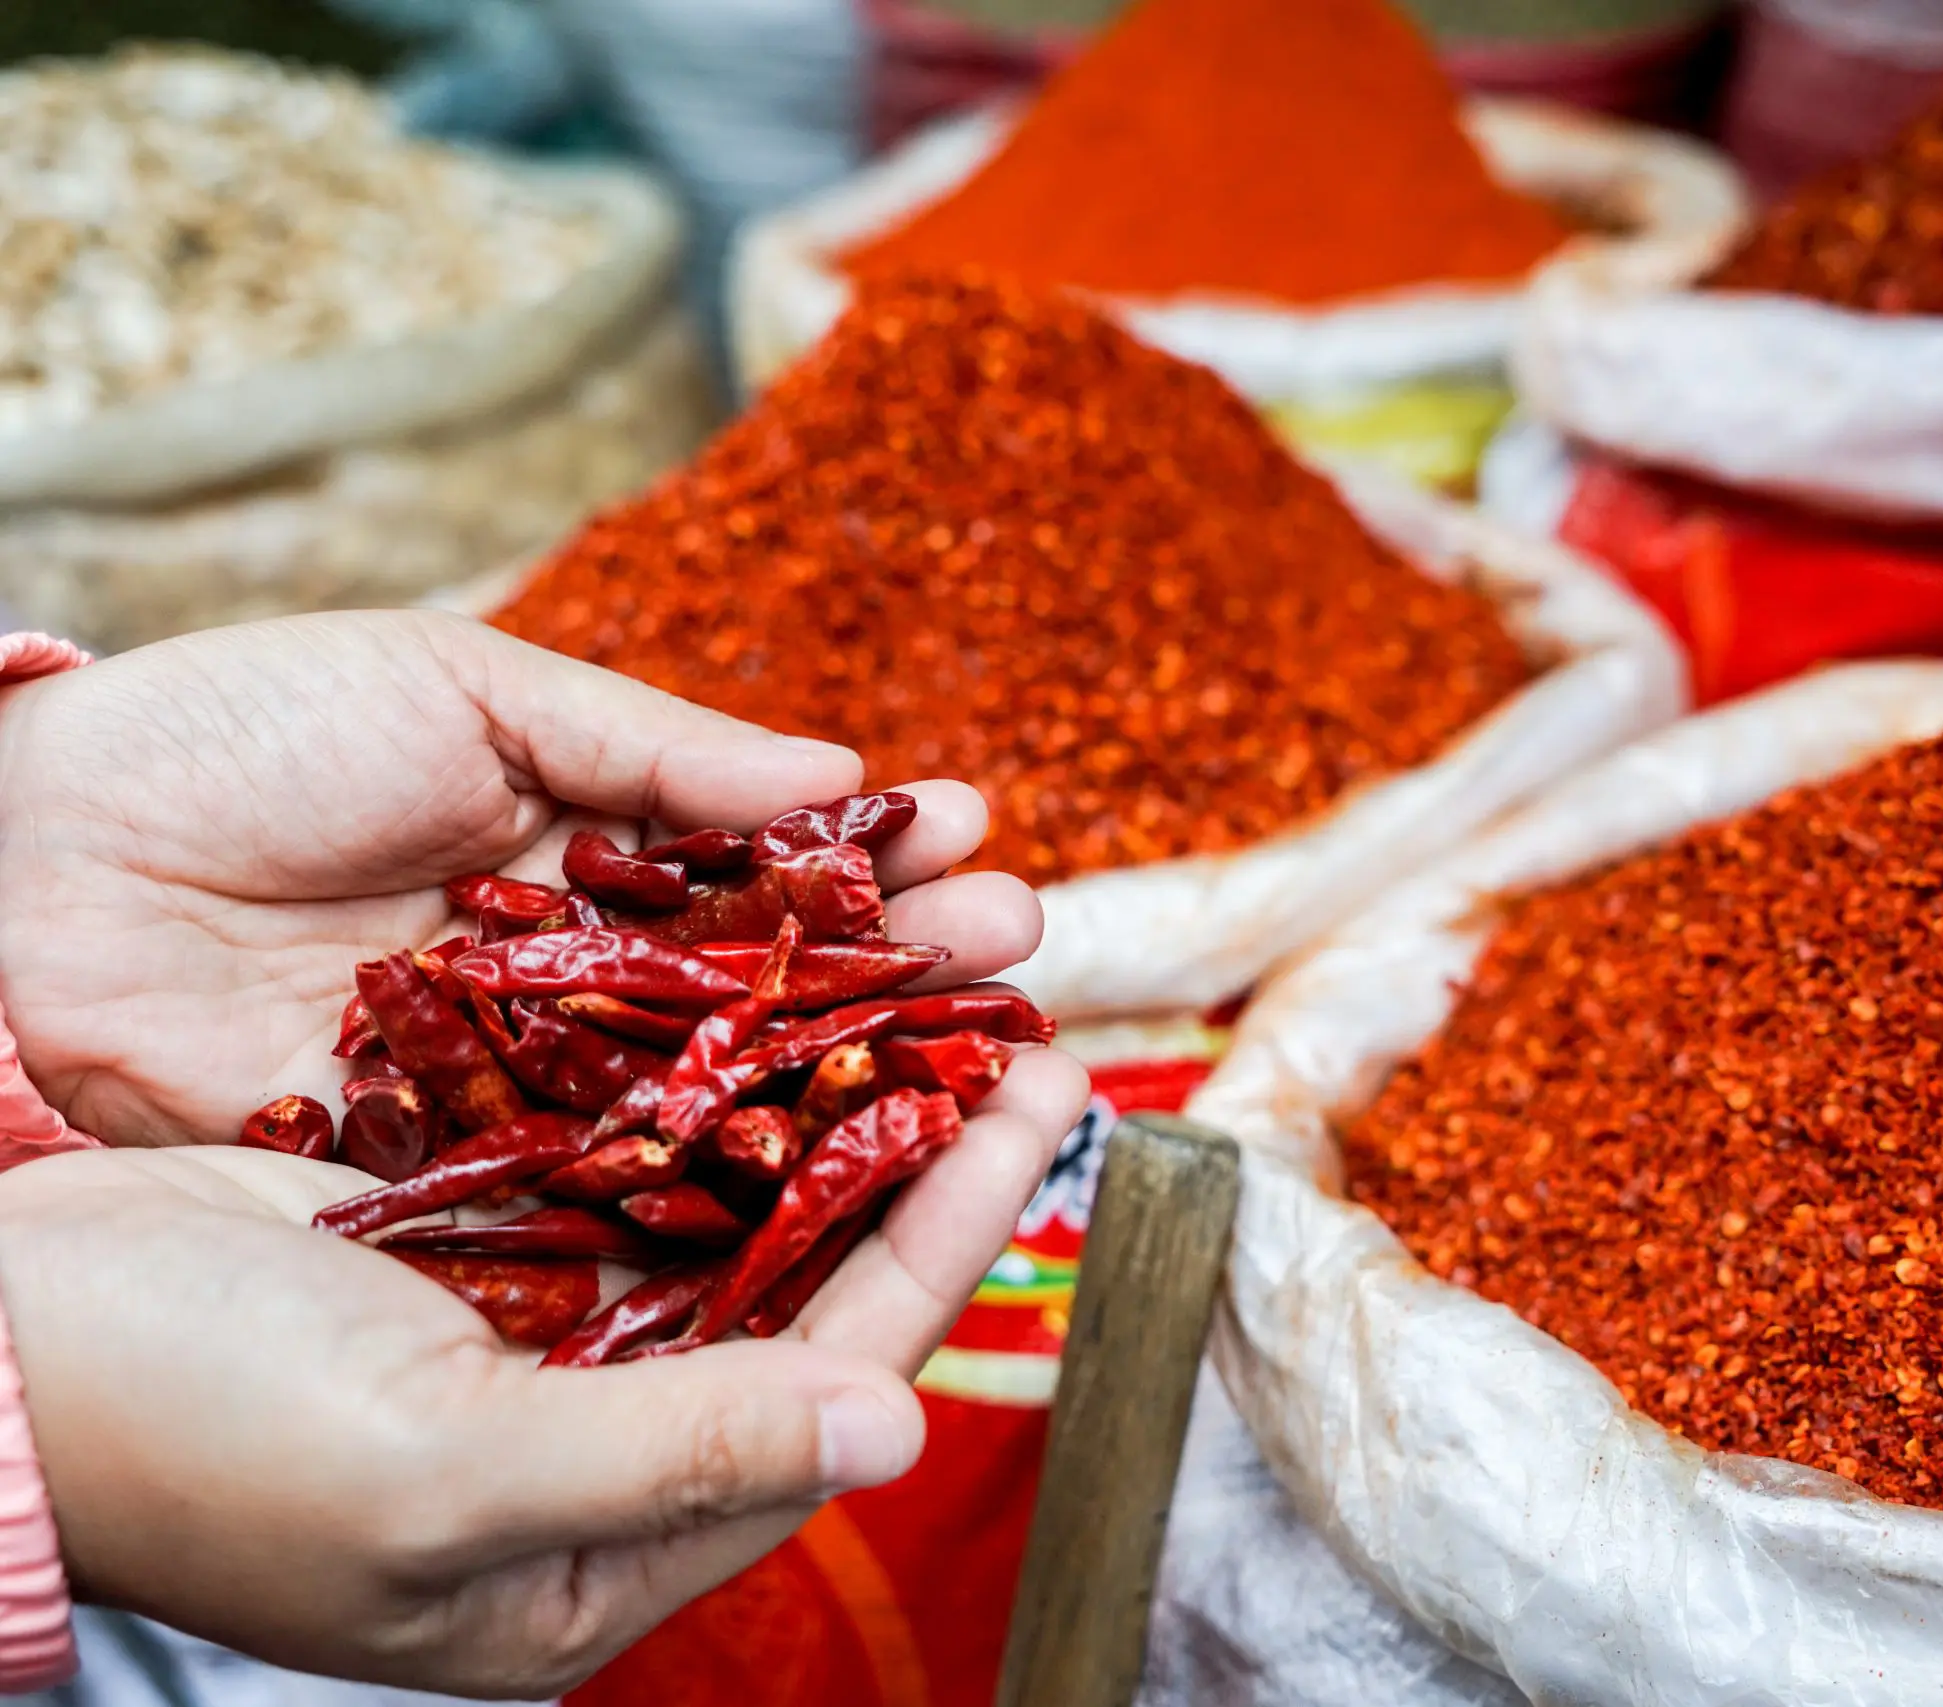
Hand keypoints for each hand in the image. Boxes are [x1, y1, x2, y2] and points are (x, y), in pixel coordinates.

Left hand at [0, 610, 1040, 1146]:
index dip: (873, 858)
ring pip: (717, 1088)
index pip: (759, 864)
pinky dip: (722, 1176)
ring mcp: (523, 1083)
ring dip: (851, 1074)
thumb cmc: (231, 738)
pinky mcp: (459, 1178)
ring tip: (980, 1049)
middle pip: (767, 985)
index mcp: (570, 850)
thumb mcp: (460, 686)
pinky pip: (609, 1181)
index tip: (982, 846)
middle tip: (1025, 951)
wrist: (19, 865)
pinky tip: (831, 1159)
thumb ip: (651, 746)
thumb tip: (837, 768)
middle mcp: (569, 975)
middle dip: (903, 965)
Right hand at [0, 1068, 1085, 1697]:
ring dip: (832, 1095)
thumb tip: (896, 1435)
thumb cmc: (190, 1437)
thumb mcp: (445, 1469)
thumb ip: (680, 1451)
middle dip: (922, 1152)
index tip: (1047, 1105)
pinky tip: (777, 987)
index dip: (956, 1238)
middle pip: (812, 1281)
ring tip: (929, 981)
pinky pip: (640, 1148)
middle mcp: (598, 1443)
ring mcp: (542, 1333)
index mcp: (607, 1548)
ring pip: (740, 1203)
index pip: (843, 1374)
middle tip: (1020, 1020)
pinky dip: (714, 1072)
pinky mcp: (481, 1237)